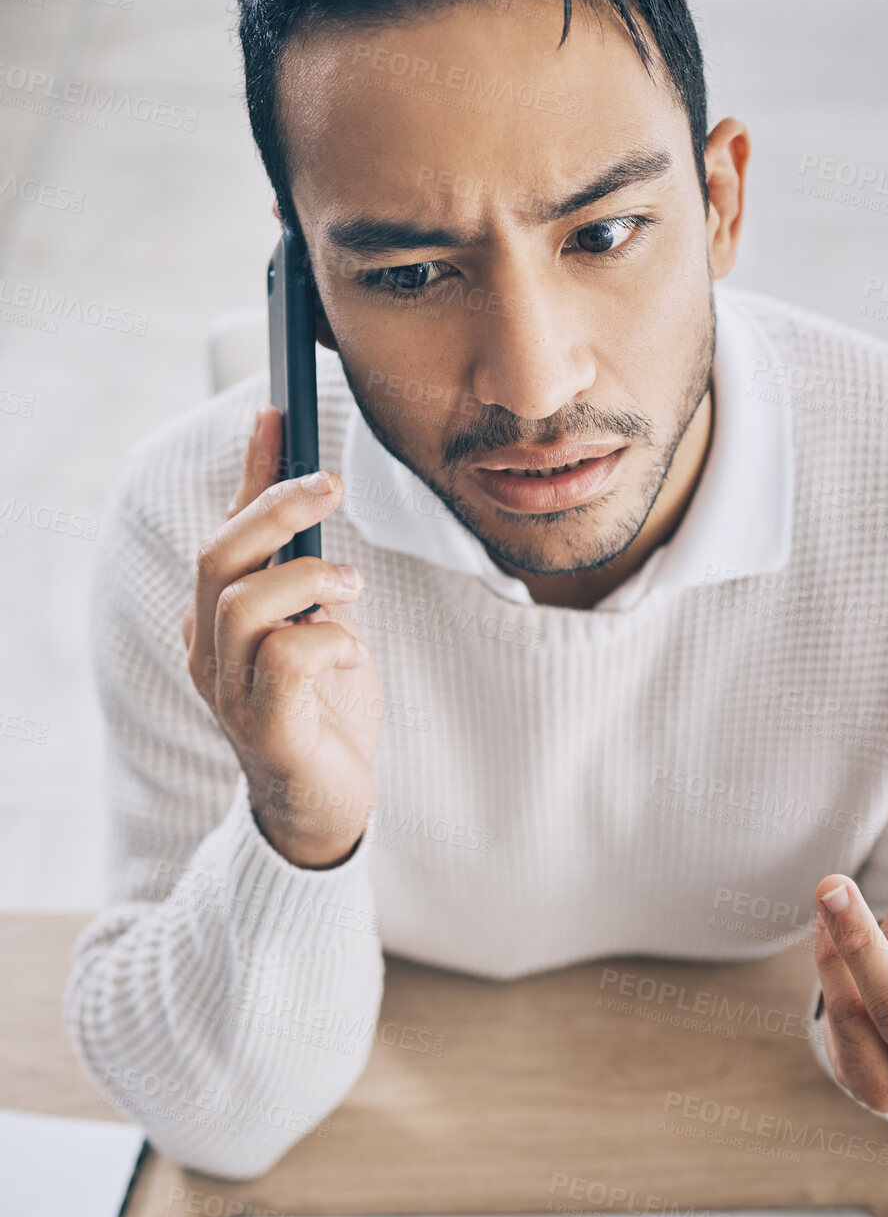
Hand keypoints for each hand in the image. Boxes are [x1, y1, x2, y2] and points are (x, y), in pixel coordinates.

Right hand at [181, 405, 382, 867]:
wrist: (329, 804)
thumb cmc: (325, 709)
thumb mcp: (318, 621)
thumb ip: (304, 567)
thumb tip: (308, 488)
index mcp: (213, 619)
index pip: (223, 529)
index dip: (251, 471)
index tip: (279, 412)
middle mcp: (206, 651)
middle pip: (219, 554)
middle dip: (276, 507)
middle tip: (330, 486)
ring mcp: (227, 690)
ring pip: (244, 600)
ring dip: (308, 579)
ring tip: (352, 590)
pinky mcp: (264, 727)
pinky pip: (288, 657)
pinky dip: (329, 641)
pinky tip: (350, 656)